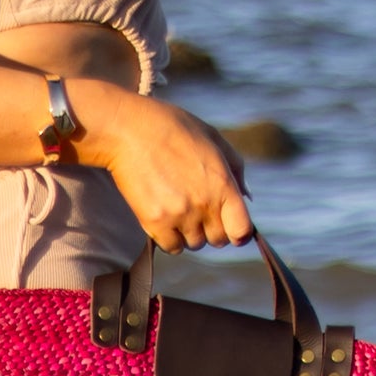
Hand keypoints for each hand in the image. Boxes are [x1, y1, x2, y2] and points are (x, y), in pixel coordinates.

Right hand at [73, 84, 250, 249]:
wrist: (127, 130)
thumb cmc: (172, 128)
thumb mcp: (214, 139)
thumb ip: (236, 169)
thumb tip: (247, 198)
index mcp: (223, 184)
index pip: (242, 231)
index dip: (238, 232)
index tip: (230, 227)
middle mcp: (205, 204)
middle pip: (218, 240)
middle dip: (212, 228)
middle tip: (197, 209)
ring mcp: (180, 215)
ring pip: (194, 244)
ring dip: (189, 232)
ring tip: (177, 206)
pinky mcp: (154, 222)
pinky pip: (172, 247)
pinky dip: (170, 237)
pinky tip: (164, 216)